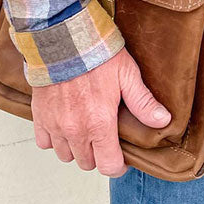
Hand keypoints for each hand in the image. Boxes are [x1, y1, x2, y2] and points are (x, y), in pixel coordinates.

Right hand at [31, 47, 171, 177]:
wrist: (63, 37)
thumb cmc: (95, 53)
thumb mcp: (127, 74)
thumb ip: (143, 101)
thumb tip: (163, 120)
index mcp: (99, 123)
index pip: (108, 166)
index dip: (118, 166)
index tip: (121, 158)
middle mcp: (76, 130)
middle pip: (87, 163)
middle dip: (98, 154)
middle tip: (104, 136)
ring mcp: (55, 125)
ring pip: (66, 155)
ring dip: (76, 147)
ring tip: (84, 129)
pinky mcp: (40, 116)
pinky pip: (45, 142)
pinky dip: (54, 138)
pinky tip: (64, 123)